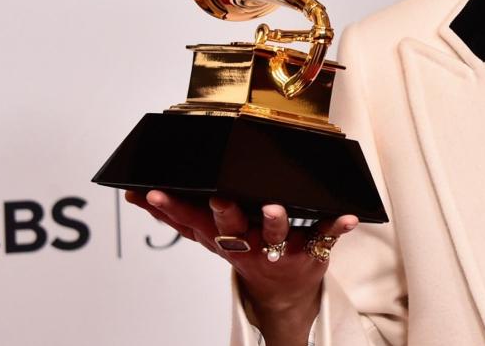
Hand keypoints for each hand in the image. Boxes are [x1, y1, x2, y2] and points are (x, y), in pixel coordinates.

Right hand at [125, 190, 357, 342]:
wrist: (285, 292)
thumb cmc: (246, 251)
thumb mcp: (211, 239)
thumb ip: (179, 217)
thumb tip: (136, 194)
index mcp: (222, 238)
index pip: (191, 223)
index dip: (171, 209)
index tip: (153, 192)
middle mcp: (247, 246)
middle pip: (232, 230)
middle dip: (225, 215)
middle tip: (219, 198)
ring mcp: (279, 251)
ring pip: (276, 236)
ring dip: (275, 222)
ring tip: (275, 207)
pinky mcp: (311, 253)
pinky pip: (326, 237)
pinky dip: (338, 226)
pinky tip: (348, 216)